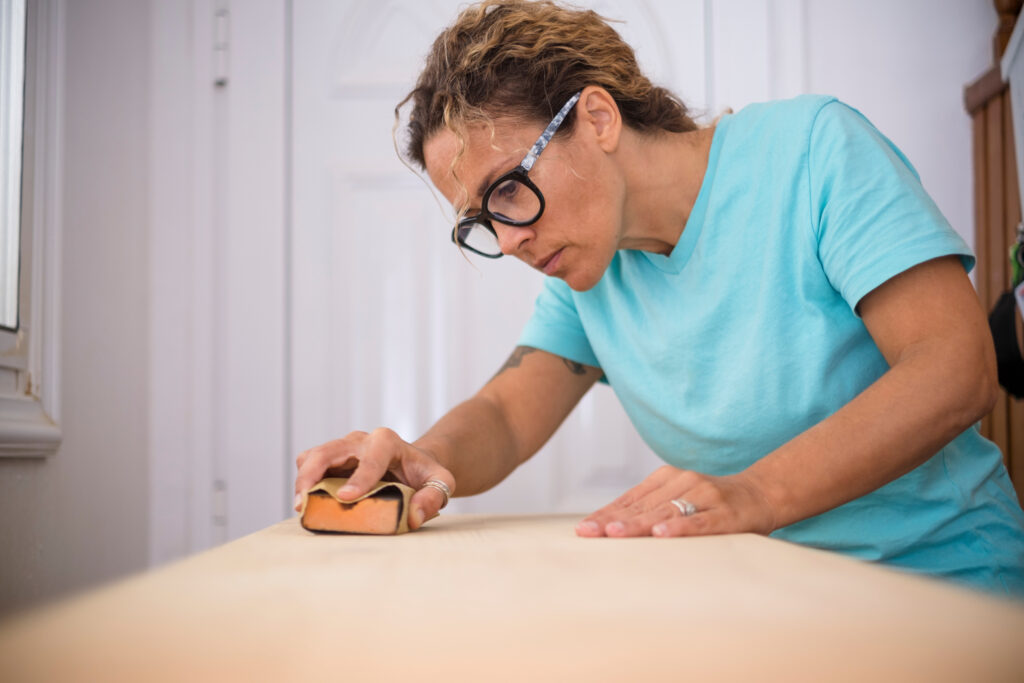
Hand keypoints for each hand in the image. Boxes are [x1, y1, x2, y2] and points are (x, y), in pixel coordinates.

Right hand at [293, 427, 454, 530]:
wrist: (412, 465)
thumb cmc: (424, 473)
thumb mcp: (441, 481)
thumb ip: (434, 496)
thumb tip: (414, 515)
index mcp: (387, 442)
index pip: (371, 458)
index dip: (359, 478)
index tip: (347, 498)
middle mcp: (360, 440)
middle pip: (328, 451)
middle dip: (313, 475)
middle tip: (304, 503)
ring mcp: (342, 449)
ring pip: (312, 457)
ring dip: (303, 480)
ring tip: (301, 506)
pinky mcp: (330, 461)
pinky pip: (308, 465)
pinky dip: (304, 483)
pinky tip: (307, 503)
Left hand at [575, 465, 777, 537]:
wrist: (760, 494)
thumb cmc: (711, 503)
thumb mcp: (678, 500)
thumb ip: (650, 509)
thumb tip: (610, 527)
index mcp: (666, 478)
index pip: (629, 498)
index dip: (605, 513)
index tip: (583, 528)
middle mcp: (682, 482)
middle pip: (642, 505)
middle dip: (612, 521)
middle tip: (589, 533)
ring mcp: (703, 495)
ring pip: (665, 512)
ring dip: (638, 524)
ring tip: (615, 533)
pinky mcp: (723, 513)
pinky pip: (699, 522)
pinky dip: (680, 528)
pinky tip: (662, 535)